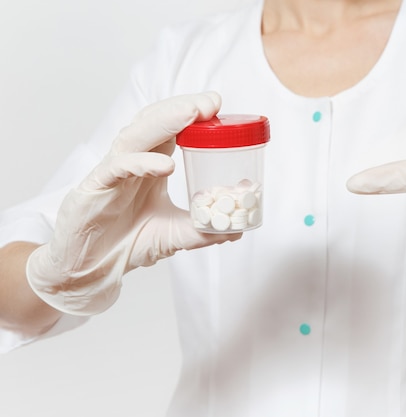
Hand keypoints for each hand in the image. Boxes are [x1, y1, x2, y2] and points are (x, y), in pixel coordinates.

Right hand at [26, 92, 240, 314]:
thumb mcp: (173, 235)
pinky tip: (165, 165)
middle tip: (210, 102)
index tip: (216, 105)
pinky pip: (117, 168)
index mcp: (148, 166)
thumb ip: (201, 231)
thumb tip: (235, 231)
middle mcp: (130, 162)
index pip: (170, 130)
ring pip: (135, 136)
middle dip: (182, 108)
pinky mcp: (94, 188)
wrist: (89, 269)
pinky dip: (141, 163)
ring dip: (164, 122)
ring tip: (191, 114)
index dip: (191, 114)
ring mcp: (111, 172)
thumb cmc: (126, 243)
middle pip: (153, 122)